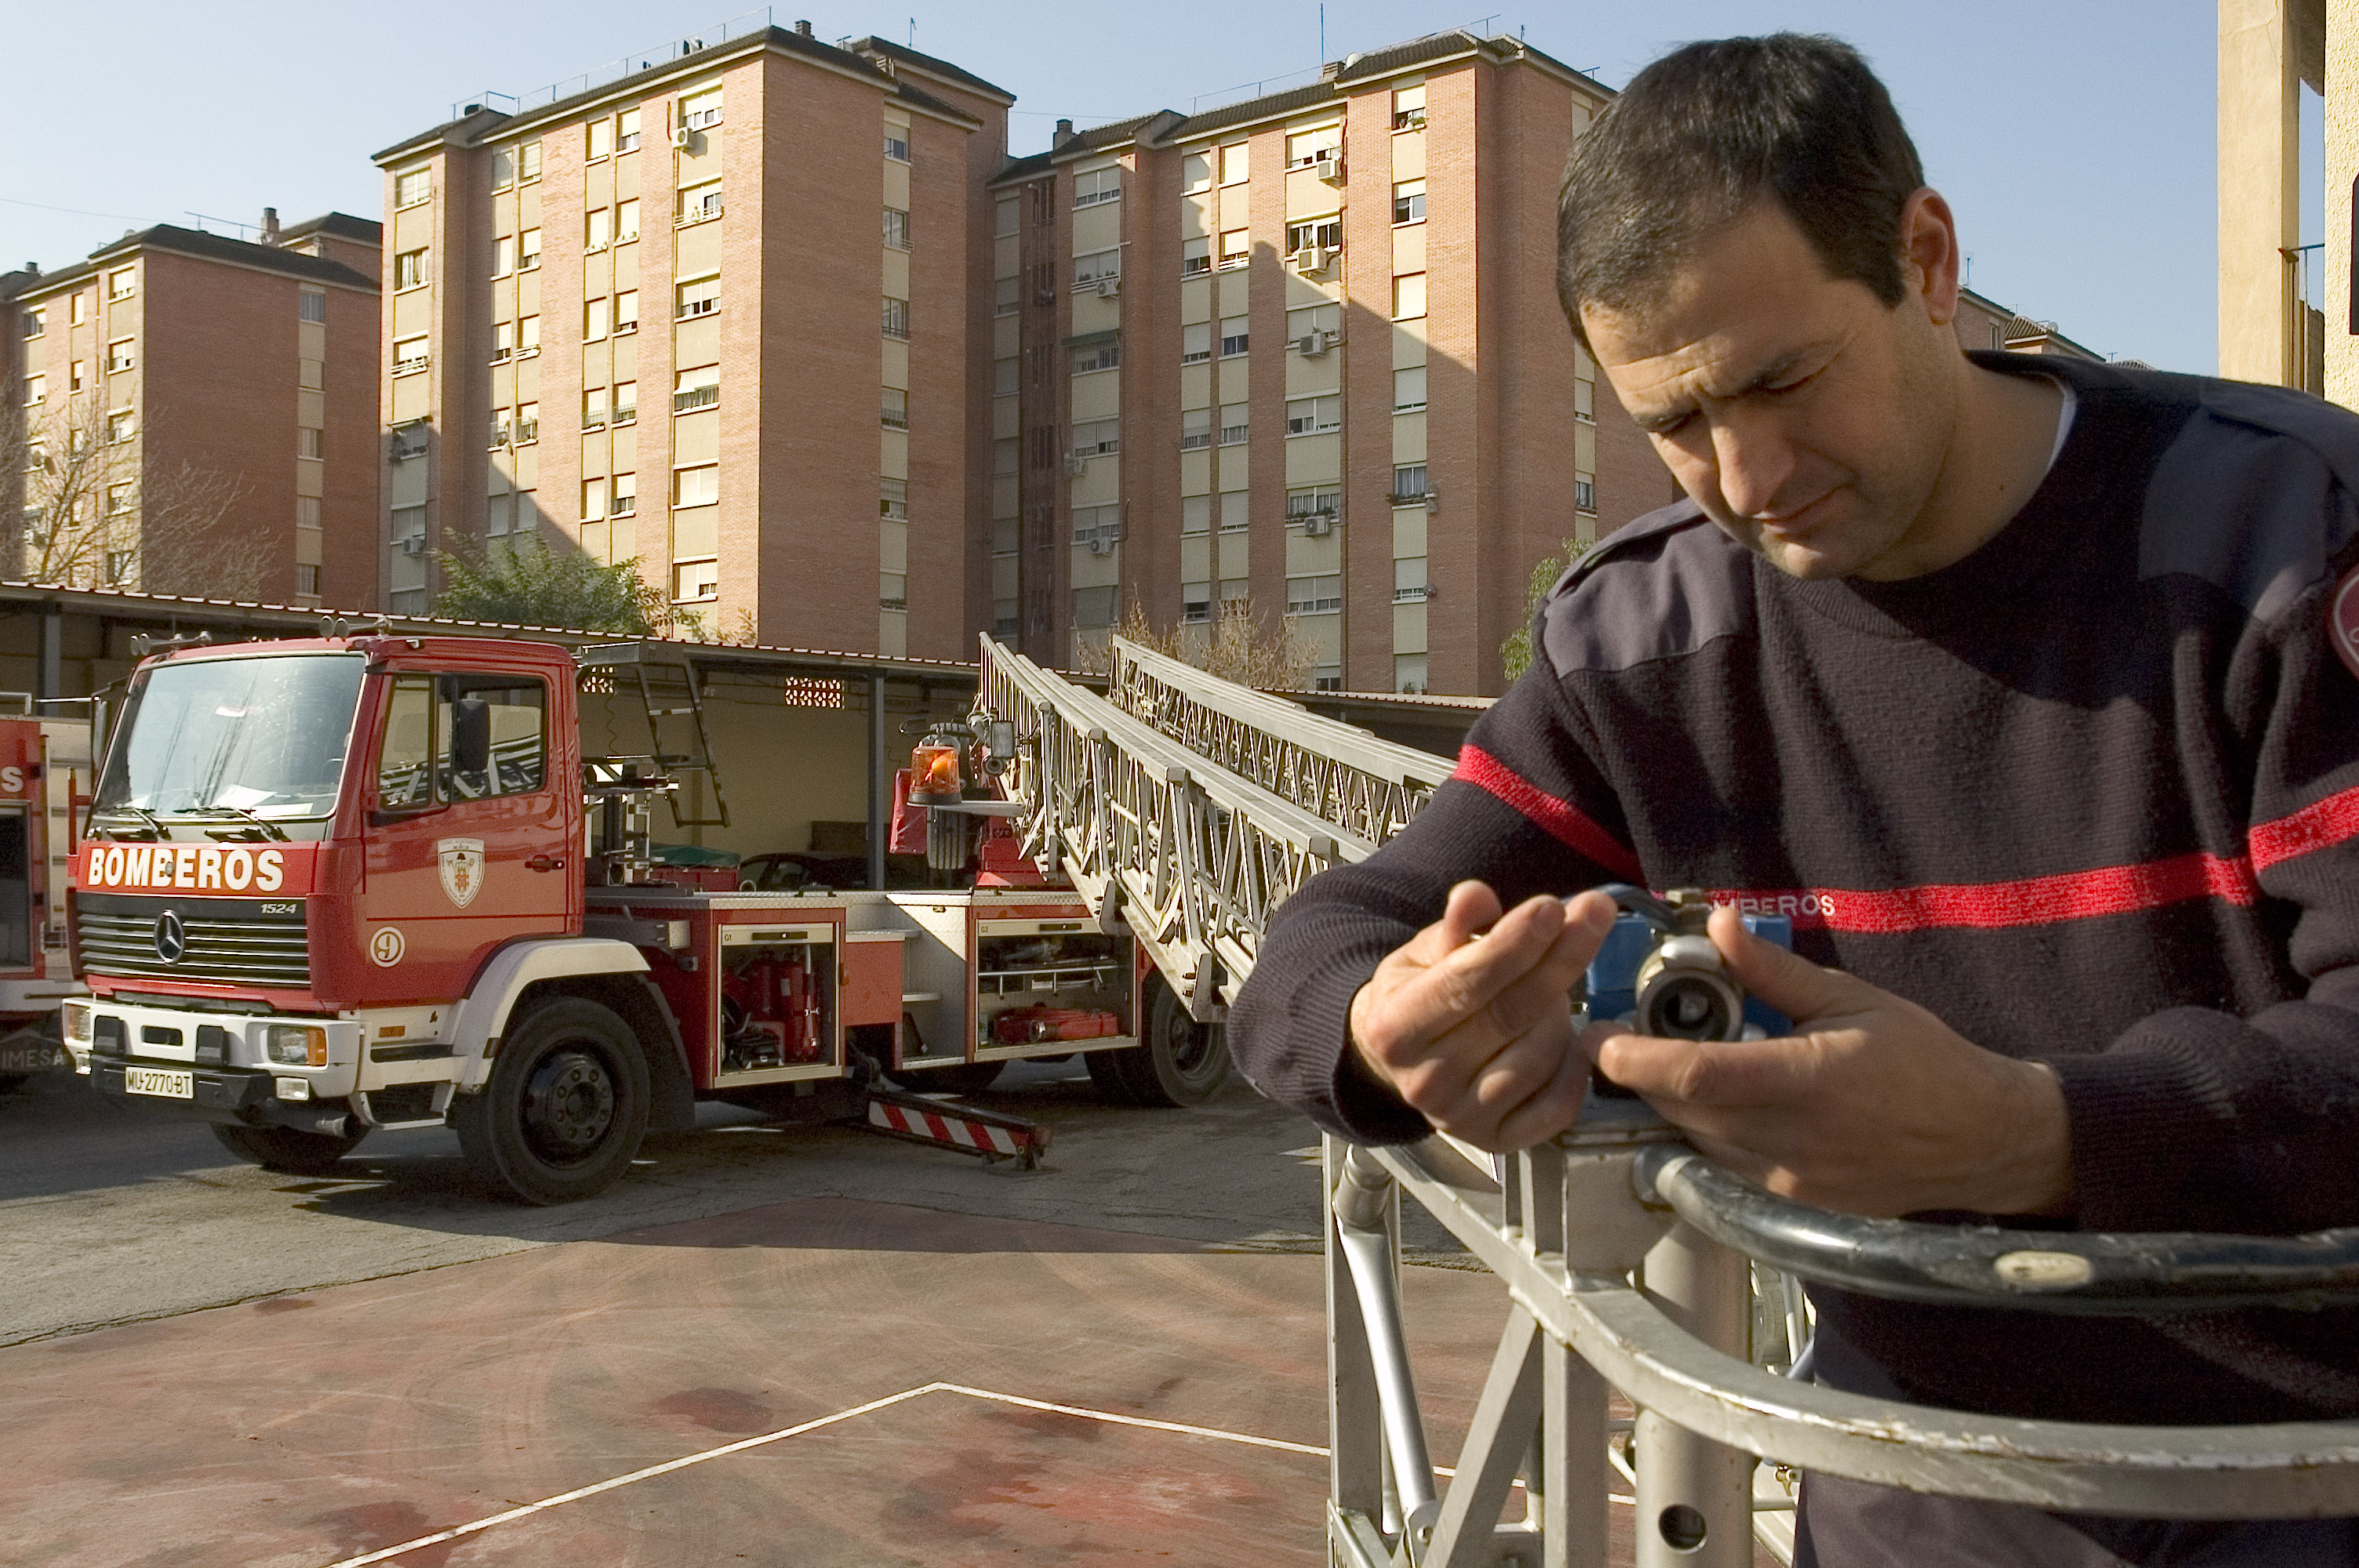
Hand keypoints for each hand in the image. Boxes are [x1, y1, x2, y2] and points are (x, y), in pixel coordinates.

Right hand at [1348, 881, 1616, 1150]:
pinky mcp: (1496, 1141)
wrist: (1402, 1057)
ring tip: (1553, 987)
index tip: (1553, 907)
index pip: (1465, 982)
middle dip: (1559, 959)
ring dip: (1562, 1010)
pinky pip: (1556, 1107)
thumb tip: (1476, 896)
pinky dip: (1576, 1069)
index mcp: (1395, 1029)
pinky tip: (1575, 1038)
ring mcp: (1460, 1119)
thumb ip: (1456, 926)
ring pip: (1539, 1056)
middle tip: (1595, 915)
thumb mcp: (1424, 952)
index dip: (1513, 944)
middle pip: (1510, 1015)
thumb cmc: (1421, 993)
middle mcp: (1424, 1082)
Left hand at [1584, 906, 2072, 1218]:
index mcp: (1807, 1081)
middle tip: (1613, 1041)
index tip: (1600, 1040)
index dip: (1636, 1061)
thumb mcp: (1852, 1000)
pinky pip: (1724, 1164)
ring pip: (1698, 1140)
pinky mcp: (1790, 1202)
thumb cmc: (1923, 1060)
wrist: (1980, 1140)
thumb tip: (1719, 926)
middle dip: (1641, 1078)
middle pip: (1684, 1110)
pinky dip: (1705, 1131)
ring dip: (1672, 1105)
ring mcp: (1788, 1180)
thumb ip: (1774, 973)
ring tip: (1660, 1064)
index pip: (1697, 1076)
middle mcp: (1790, 1140)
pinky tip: (1712, 1100)